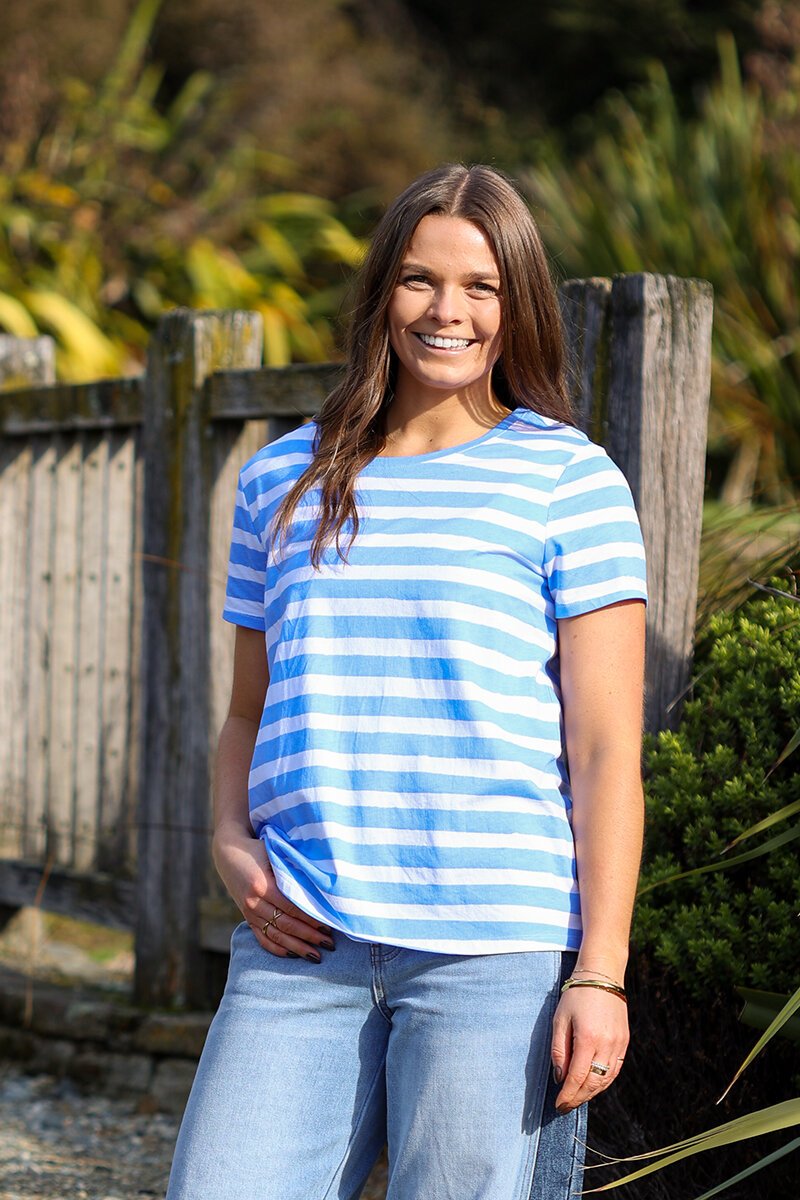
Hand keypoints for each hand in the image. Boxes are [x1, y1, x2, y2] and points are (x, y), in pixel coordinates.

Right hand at [212, 826, 334, 960]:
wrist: (229, 852)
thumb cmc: (258, 849)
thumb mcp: (274, 854)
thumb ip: (292, 870)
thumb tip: (320, 887)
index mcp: (262, 884)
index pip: (292, 907)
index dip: (311, 918)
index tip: (329, 925)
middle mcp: (254, 901)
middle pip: (285, 924)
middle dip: (309, 936)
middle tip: (329, 944)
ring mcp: (249, 912)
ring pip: (275, 935)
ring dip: (297, 947)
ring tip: (315, 955)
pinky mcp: (247, 918)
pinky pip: (262, 938)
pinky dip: (277, 949)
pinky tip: (293, 954)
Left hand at [551, 985, 628, 1112]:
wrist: (602, 976)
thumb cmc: (576, 996)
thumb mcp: (560, 1020)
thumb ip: (559, 1050)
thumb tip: (560, 1078)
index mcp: (588, 1039)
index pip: (577, 1078)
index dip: (567, 1095)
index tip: (558, 1106)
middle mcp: (607, 1045)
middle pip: (593, 1084)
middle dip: (578, 1098)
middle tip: (565, 1107)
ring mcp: (619, 1044)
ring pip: (606, 1080)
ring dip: (591, 1093)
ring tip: (577, 1098)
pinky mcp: (625, 1042)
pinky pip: (614, 1070)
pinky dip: (604, 1082)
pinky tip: (593, 1085)